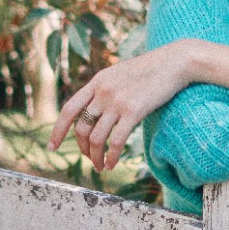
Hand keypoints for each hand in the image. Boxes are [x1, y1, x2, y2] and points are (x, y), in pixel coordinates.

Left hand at [48, 40, 194, 170]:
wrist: (174, 62)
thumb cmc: (151, 69)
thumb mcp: (120, 73)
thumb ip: (106, 88)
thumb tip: (96, 109)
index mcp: (97, 82)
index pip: (69, 110)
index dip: (58, 130)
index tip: (53, 147)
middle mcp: (103, 92)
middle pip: (81, 128)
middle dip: (83, 149)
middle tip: (90, 159)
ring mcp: (117, 101)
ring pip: (96, 138)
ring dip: (95, 157)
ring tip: (101, 167)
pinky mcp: (134, 111)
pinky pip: (116, 141)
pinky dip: (111, 156)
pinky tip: (113, 163)